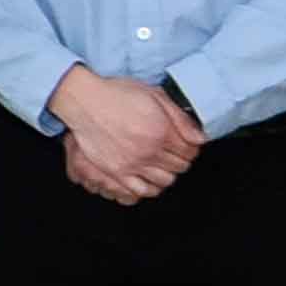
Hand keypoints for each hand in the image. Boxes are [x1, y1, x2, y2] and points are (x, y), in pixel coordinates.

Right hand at [48, 67, 200, 204]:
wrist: (86, 102)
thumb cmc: (118, 95)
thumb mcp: (155, 96)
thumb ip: (180, 118)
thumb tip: (200, 137)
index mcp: (162, 131)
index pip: (190, 151)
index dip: (192, 148)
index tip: (187, 144)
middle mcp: (150, 150)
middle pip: (180, 167)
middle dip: (182, 160)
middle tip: (175, 153)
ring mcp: (133, 164)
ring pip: (164, 181)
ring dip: (168, 174)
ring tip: (162, 165)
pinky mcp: (117, 172)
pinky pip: (141, 190)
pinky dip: (150, 188)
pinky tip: (149, 178)